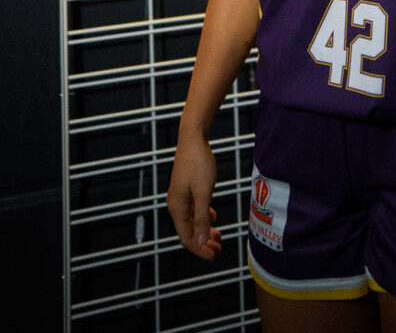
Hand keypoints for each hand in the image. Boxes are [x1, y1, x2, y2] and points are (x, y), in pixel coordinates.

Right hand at [167, 134, 222, 260]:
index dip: (200, 250)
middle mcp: (175, 204)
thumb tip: (200, 242)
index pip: (186, 238)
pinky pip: (193, 208)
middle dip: (203, 243)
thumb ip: (202, 219)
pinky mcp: (186, 187)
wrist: (193, 138)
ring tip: (218, 237)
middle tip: (219, 250)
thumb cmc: (198, 163)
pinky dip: (203, 216)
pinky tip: (213, 216)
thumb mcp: (204, 193)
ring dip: (204, 230)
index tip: (215, 257)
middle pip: (188, 231)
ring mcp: (180, 195)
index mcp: (177, 208)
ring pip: (192, 220)